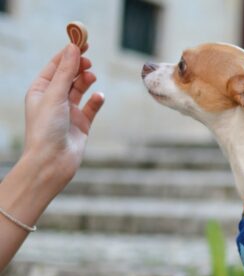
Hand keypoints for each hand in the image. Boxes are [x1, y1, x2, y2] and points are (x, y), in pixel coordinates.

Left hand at [22, 43, 104, 192]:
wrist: (52, 161)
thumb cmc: (46, 128)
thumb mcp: (55, 95)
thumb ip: (66, 71)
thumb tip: (73, 48)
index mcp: (40, 91)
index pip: (55, 66)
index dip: (68, 54)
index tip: (82, 43)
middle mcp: (54, 100)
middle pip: (69, 75)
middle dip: (79, 66)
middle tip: (89, 60)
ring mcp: (68, 112)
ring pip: (80, 89)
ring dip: (86, 81)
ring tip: (91, 78)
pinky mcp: (82, 124)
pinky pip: (92, 107)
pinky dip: (96, 101)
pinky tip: (100, 97)